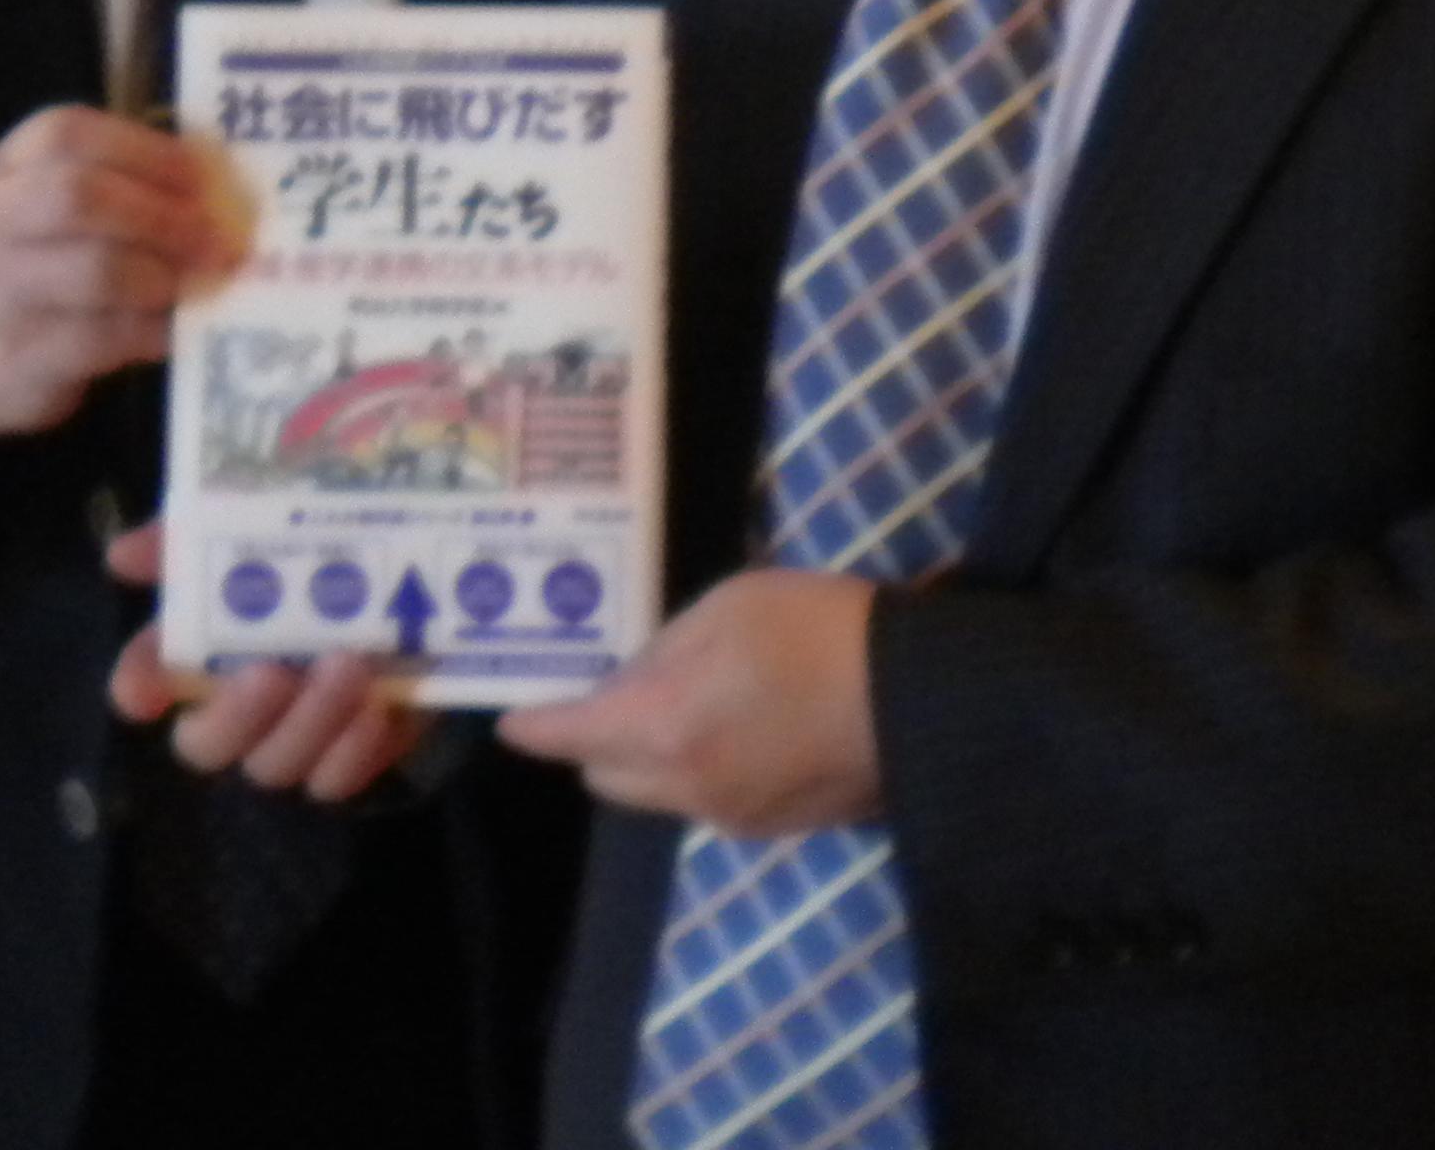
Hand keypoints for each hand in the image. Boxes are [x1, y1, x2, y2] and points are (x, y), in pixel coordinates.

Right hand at [0, 106, 242, 444]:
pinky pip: (100, 338)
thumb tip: (220, 186)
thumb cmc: (38, 263)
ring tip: (200, 283)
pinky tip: (176, 329)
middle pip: (78, 196)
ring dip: (163, 275)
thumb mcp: (54, 210)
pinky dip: (151, 331)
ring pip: (94, 271)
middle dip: (161, 214)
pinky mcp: (19, 357)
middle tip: (214, 238)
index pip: (67, 134)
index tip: (199, 175)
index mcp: (9, 169)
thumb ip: (121, 185)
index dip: (144, 150)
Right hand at [101, 519, 423, 802]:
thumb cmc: (329, 519)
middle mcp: (245, 696)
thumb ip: (191, 528)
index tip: (143, 687)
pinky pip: (344, 776)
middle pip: (207, 745)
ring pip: (277, 766)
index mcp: (208, 638)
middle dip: (234, 716)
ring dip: (306, 725)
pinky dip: (356, 753)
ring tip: (346, 669)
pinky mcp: (367, 740)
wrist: (435, 528)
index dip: (139, 684)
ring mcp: (304, 725)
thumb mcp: (261, 503)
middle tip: (271, 672)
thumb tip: (121, 556)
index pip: (148, 677)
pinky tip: (379, 710)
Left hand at [497, 569, 879, 834]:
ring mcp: (730, 817)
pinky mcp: (773, 828)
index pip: (569, 738)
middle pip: (605, 777)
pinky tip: (741, 729)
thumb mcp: (728, 605)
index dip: (535, 726)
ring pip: (657, 795)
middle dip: (595, 741)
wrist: (922, 698)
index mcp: (662, 727)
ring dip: (651, 758)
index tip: (512, 718)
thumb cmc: (818, 630)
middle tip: (616, 691)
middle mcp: (684, 788)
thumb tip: (630, 679)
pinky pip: (707, 803)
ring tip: (687, 703)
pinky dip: (701, 771)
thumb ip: (663, 647)